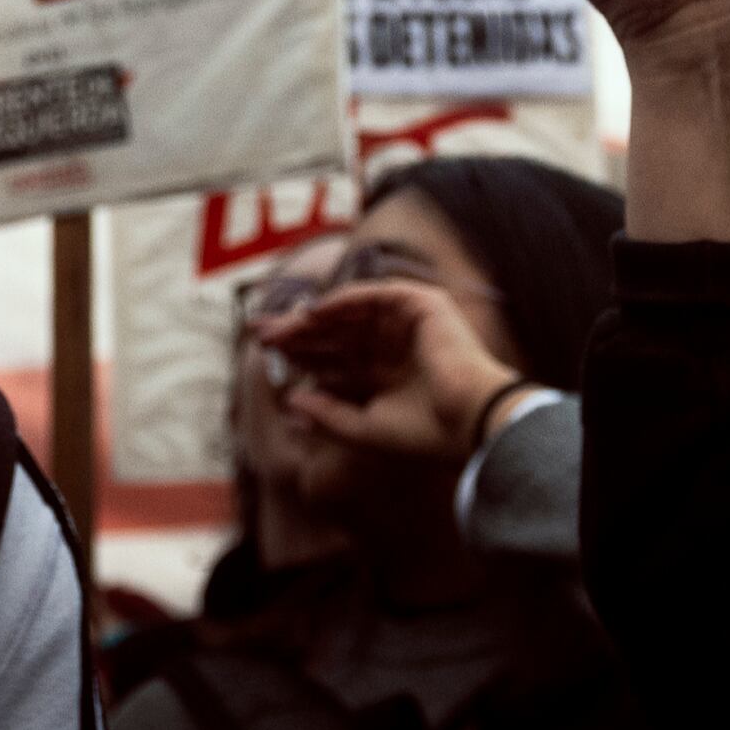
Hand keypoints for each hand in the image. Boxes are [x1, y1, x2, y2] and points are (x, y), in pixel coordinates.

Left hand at [266, 279, 528, 464]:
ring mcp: (407, 324)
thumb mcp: (364, 428)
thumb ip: (328, 415)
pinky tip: (312, 312)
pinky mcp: (420, 304)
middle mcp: (393, 347)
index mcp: (384, 376)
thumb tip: (290, 403)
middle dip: (298, 333)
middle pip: (335, 334)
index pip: (334, 360)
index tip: (266, 355)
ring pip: (349, 314)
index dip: (301, 355)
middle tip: (260, 333)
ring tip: (279, 326)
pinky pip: (372, 295)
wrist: (469, 422)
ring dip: (313, 318)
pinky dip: (342, 301)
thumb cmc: (424, 433)